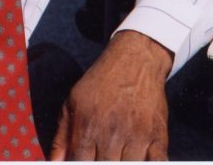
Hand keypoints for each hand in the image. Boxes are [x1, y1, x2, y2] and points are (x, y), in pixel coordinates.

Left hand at [50, 30, 172, 159]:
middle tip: (103, 152)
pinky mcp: (158, 135)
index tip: (86, 159)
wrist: (136, 58)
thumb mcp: (73, 101)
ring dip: (123, 163)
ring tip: (118, 153)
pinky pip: (158, 163)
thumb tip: (54, 163)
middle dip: (101, 162)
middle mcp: (112, 134)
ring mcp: (137, 136)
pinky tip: (140, 158)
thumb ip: (61, 136)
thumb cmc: (103, 81)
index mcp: (88, 127)